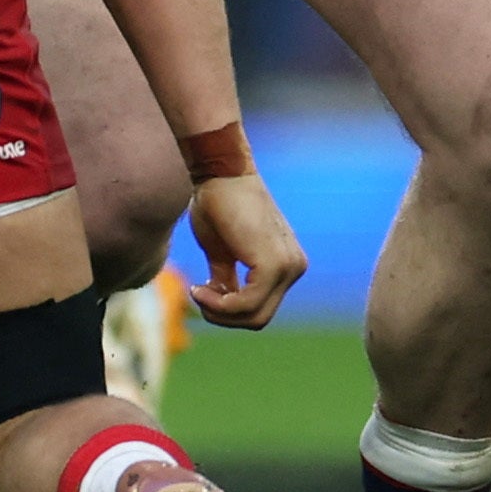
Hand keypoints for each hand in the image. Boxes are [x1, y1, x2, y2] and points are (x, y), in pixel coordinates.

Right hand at [186, 172, 305, 329]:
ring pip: (254, 316)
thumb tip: (219, 306)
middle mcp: (294, 268)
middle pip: (259, 318)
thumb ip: (227, 279)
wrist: (220, 172)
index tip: (200, 291)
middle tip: (197, 296)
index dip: (227, 310)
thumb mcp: (222, 252)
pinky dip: (220, 304)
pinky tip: (200, 289)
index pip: (260, 308)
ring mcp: (288, 267)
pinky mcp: (273, 265)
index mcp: (286, 264)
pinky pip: (247, 304)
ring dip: (219, 312)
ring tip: (197, 291)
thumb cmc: (218, 204)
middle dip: (223, 317)